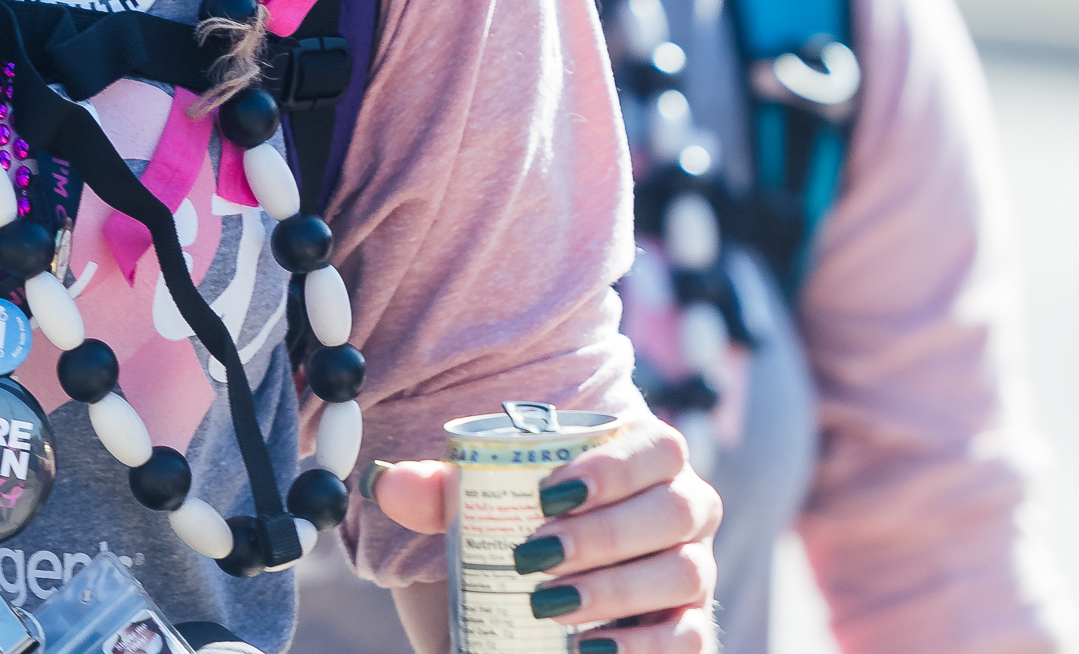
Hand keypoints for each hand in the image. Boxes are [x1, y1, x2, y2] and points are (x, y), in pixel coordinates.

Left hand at [370, 412, 719, 651]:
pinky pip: (689, 638)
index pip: (660, 445)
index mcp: (644, 463)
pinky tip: (589, 650)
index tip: (549, 491)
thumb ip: (436, 493)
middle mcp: (682, 511)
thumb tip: (387, 484)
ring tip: (546, 603)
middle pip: (677, 509)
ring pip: (685, 573)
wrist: (529, 608)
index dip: (616, 465)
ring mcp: (692, 572)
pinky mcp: (687, 630)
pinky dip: (643, 646)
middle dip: (606, 532)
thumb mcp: (476, 512)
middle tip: (534, 553)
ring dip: (616, 589)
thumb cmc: (517, 533)